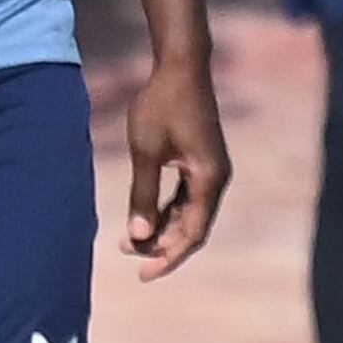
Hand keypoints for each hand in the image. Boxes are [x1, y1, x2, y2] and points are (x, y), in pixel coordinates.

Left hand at [119, 56, 228, 277]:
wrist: (181, 68)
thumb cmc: (161, 105)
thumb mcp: (146, 151)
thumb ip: (143, 194)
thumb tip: (138, 235)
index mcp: (209, 180)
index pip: (193, 233)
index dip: (169, 256)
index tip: (143, 274)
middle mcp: (217, 179)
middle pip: (193, 227)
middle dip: (161, 245)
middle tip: (126, 253)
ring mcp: (211, 171)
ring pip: (189, 214)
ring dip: (162, 228)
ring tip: (128, 239)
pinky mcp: (201, 162)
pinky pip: (187, 198)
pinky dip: (166, 211)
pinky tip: (144, 217)